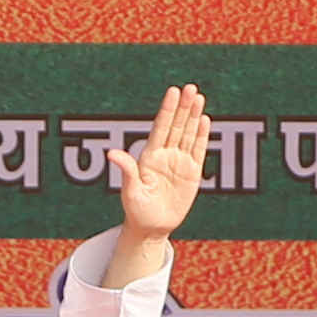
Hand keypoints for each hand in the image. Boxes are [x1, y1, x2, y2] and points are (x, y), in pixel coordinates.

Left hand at [108, 84, 209, 243]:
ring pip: (188, 134)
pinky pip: (198, 150)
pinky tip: (204, 120)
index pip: (160, 127)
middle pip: (176, 126)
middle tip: (190, 88)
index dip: (167, 109)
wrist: (152, 228)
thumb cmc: (137, 211)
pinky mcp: (192, 173)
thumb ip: (126, 170)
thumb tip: (112, 154)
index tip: (173, 91)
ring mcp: (179, 162)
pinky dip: (202, 135)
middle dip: (183, 107)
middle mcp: (165, 155)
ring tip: (198, 97)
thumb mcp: (130, 191)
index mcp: (149, 156)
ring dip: (194, 116)